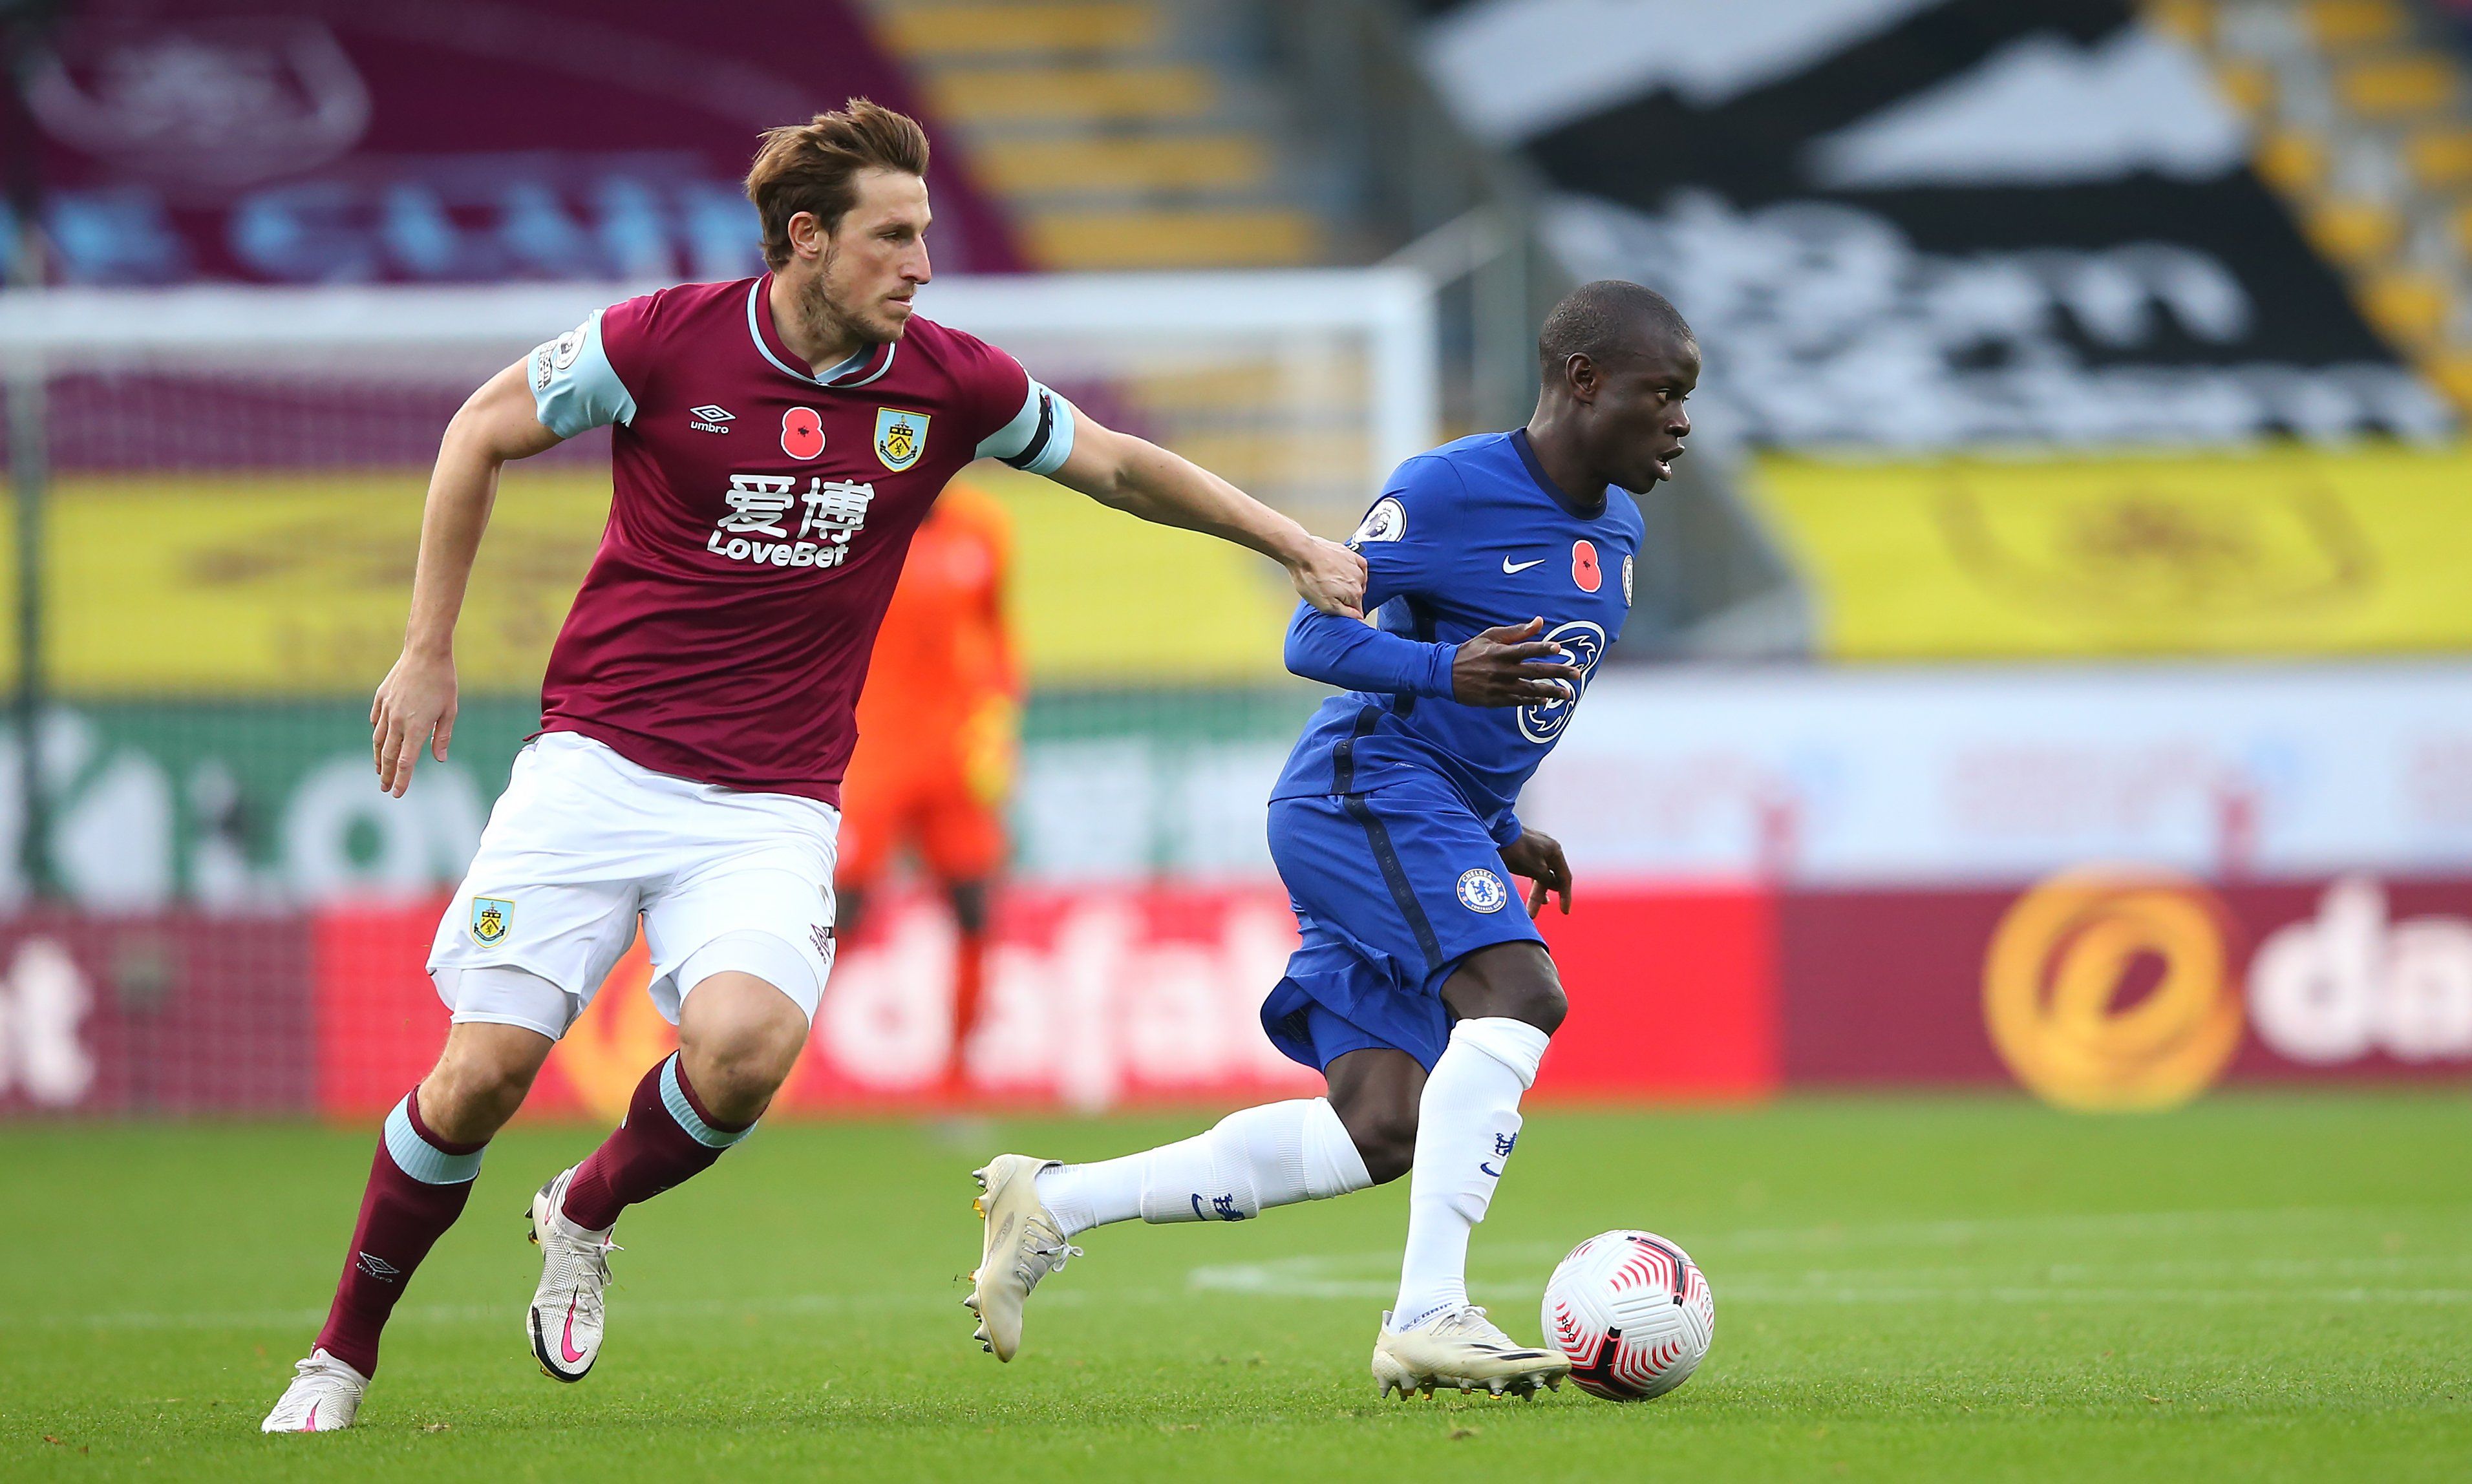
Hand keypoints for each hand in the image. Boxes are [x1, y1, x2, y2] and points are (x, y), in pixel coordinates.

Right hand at [372, 649, 457, 796]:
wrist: (425, 652)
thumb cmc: (443, 681)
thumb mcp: (450, 711)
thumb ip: (442, 737)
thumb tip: (439, 759)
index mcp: (416, 727)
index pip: (406, 762)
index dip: (402, 780)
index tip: (397, 794)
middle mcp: (397, 721)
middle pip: (389, 755)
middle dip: (386, 775)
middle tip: (385, 788)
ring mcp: (386, 708)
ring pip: (378, 739)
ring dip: (379, 758)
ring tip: (379, 770)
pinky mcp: (381, 697)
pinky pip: (376, 720)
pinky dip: (377, 732)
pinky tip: (379, 741)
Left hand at [1287, 537, 1367, 617]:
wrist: (1302, 552)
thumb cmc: (1309, 577)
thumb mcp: (1324, 604)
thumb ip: (1345, 613)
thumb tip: (1359, 618)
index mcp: (1354, 593)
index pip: (1357, 610)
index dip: (1347, 612)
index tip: (1336, 608)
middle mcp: (1359, 579)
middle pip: (1357, 595)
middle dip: (1345, 597)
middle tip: (1329, 594)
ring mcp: (1355, 565)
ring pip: (1357, 581)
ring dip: (1348, 583)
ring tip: (1330, 581)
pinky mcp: (1349, 554)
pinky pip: (1358, 565)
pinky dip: (1352, 570)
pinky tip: (1343, 571)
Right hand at [1452, 618, 1583, 707]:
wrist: (1446, 674)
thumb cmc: (1471, 651)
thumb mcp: (1490, 636)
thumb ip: (1517, 631)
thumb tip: (1539, 621)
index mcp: (1501, 652)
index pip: (1526, 649)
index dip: (1543, 648)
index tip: (1559, 648)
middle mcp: (1502, 670)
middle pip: (1535, 671)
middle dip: (1558, 673)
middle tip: (1576, 674)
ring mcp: (1500, 687)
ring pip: (1530, 690)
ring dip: (1551, 692)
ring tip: (1567, 694)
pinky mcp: (1496, 700)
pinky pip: (1519, 701)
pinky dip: (1533, 701)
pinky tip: (1546, 701)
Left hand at [1500, 828, 1571, 917]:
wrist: (1495, 831)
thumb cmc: (1517, 851)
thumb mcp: (1536, 869)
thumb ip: (1548, 880)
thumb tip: (1556, 886)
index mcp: (1555, 851)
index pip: (1565, 878)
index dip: (1566, 896)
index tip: (1564, 912)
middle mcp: (1548, 848)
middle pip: (1550, 878)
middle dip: (1540, 897)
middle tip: (1532, 914)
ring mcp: (1536, 848)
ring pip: (1539, 874)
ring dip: (1535, 891)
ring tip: (1530, 909)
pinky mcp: (1524, 849)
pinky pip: (1531, 869)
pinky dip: (1530, 881)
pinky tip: (1527, 889)